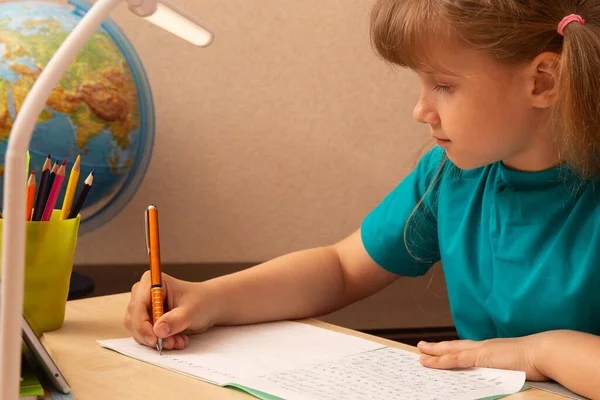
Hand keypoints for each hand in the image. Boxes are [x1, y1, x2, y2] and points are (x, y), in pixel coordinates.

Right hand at [124, 272, 214, 349]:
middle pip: (134, 319)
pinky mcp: (146, 320)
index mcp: (151, 282)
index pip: (137, 306)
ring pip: (138, 330)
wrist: (208, 306)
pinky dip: (160, 341)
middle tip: (170, 343)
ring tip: (178, 341)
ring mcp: (143, 308)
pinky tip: (177, 340)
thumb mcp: (191, 310)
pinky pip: (145, 335)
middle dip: (151, 335)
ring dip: (157, 340)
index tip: (155, 339)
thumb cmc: (201, 301)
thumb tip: (158, 330)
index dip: (142, 324)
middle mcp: (142, 293)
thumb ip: (175, 320)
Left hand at [417, 336, 547, 380]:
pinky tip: (430, 361)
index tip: (442, 349)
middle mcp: (483, 346)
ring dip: (434, 353)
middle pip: (454, 345)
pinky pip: (456, 359)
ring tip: (420, 352)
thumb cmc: (537, 360)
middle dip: (437, 347)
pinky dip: (441, 361)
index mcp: (492, 348)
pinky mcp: (481, 356)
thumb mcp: (516, 364)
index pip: (467, 348)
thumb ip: (504, 367)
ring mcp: (481, 350)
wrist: (545, 352)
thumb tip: (500, 374)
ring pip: (451, 351)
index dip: (453, 349)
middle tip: (422, 346)